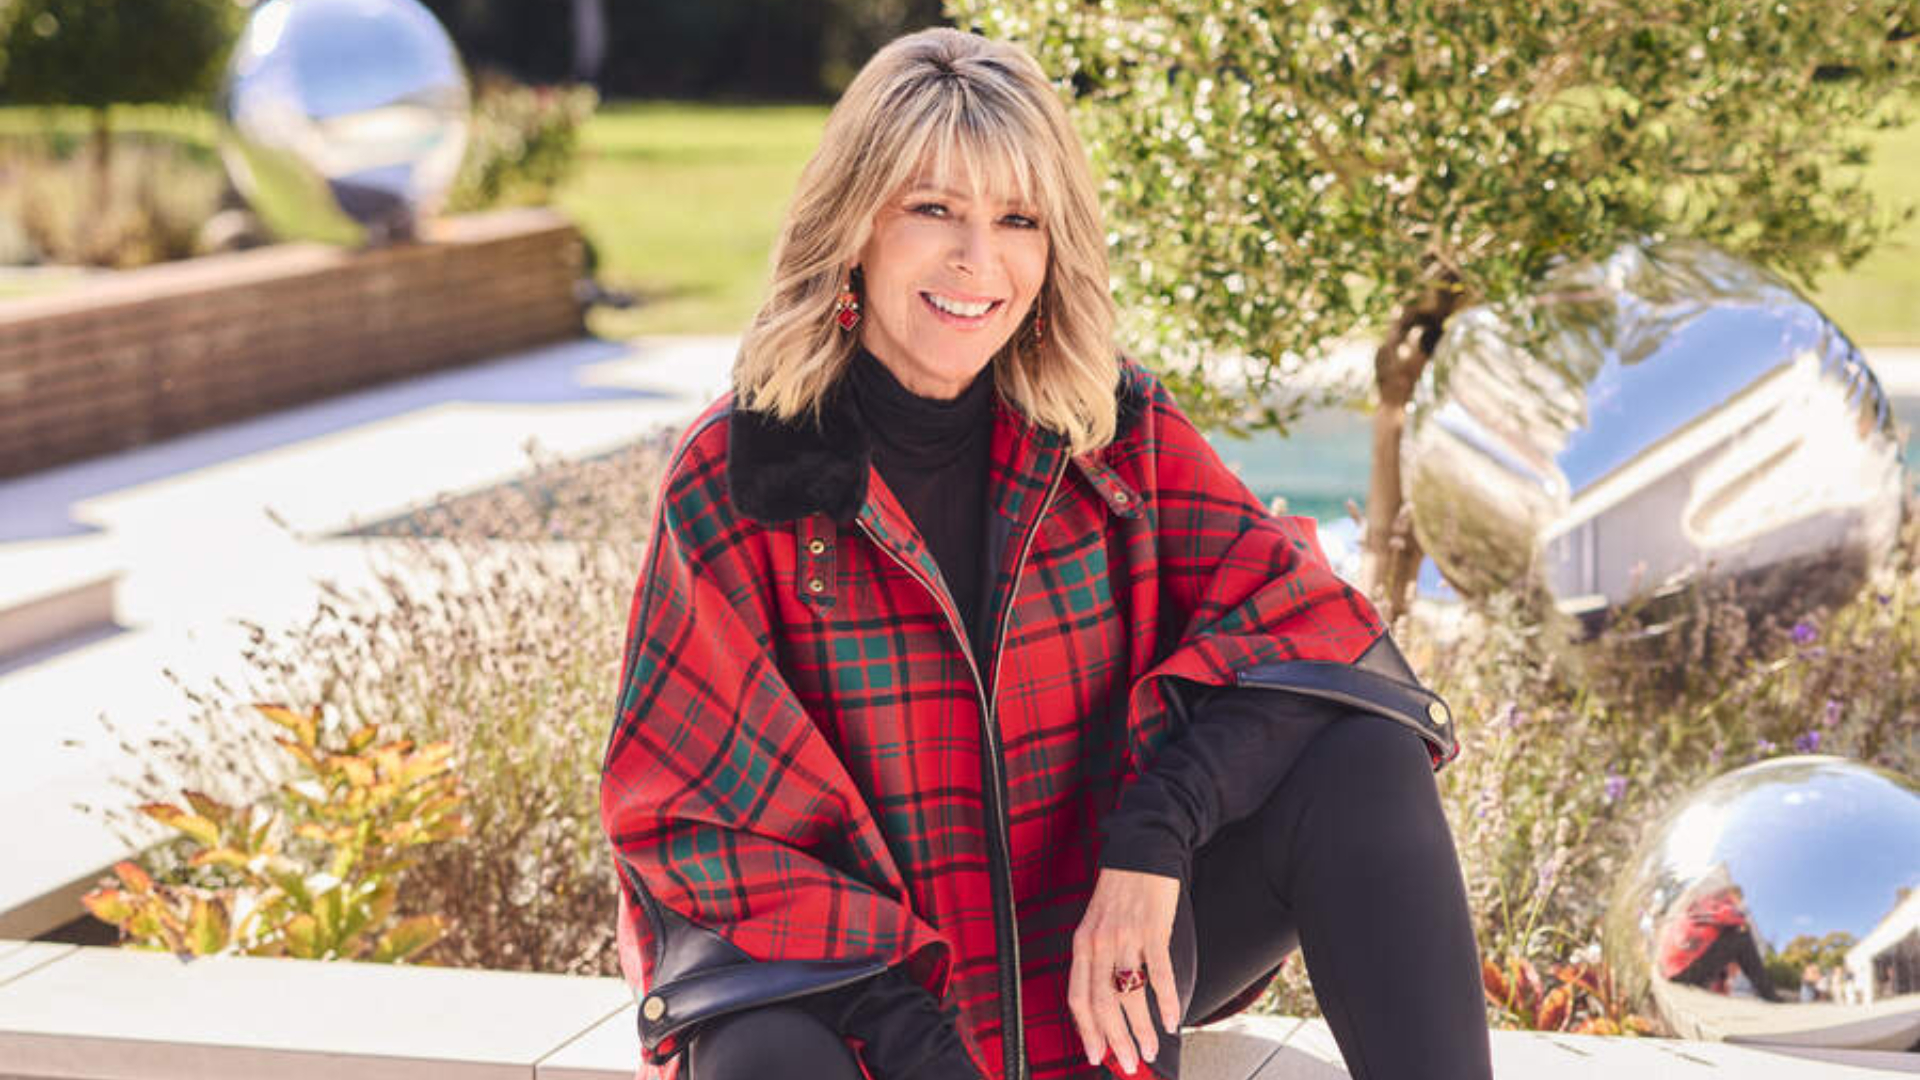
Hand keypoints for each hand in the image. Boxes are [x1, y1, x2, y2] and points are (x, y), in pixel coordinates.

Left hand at [1067, 867, 1181, 1072]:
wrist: (1142, 849)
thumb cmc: (1120, 889)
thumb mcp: (1096, 922)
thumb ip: (1096, 957)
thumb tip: (1105, 997)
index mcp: (1082, 943)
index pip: (1078, 997)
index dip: (1086, 1031)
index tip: (1096, 1055)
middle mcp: (1099, 942)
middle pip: (1103, 1003)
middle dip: (1116, 1040)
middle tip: (1130, 1063)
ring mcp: (1126, 936)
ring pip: (1130, 994)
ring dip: (1142, 1028)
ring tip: (1152, 1049)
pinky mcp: (1153, 928)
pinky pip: (1160, 973)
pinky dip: (1167, 1001)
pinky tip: (1173, 1020)